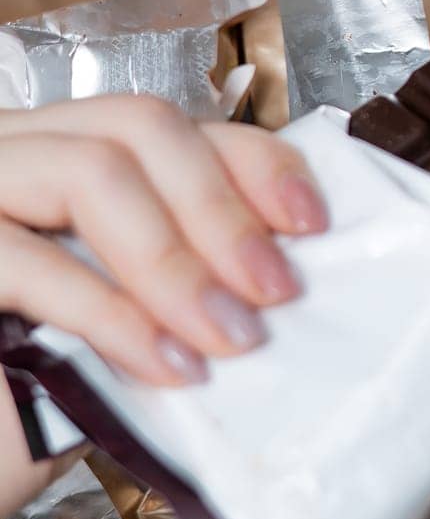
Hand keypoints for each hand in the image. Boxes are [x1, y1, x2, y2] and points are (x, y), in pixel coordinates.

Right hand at [0, 94, 327, 518]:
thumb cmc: (32, 397)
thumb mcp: (131, 315)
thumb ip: (184, 267)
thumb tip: (283, 260)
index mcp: (65, 145)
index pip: (172, 121)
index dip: (251, 160)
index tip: (311, 222)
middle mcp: (18, 147)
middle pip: (139, 125)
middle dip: (222, 207)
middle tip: (274, 289)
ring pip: (93, 172)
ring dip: (178, 260)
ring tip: (229, 334)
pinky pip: (35, 263)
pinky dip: (115, 315)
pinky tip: (165, 365)